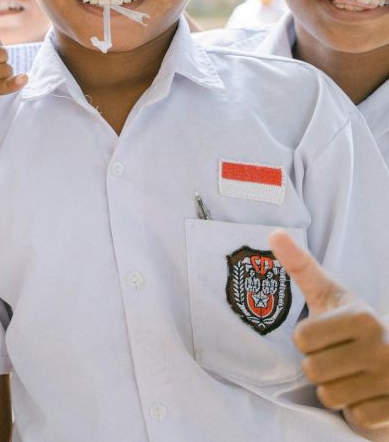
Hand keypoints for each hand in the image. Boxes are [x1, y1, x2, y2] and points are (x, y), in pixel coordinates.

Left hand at [270, 230, 388, 429]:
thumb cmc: (355, 326)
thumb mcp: (331, 294)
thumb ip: (301, 266)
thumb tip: (274, 233)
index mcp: (363, 318)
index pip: (302, 339)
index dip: (307, 341)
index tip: (326, 336)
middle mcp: (384, 348)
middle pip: (314, 370)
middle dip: (319, 367)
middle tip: (338, 358)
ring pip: (331, 396)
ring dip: (335, 390)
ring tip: (352, 375)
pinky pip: (354, 417)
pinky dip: (355, 410)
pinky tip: (367, 394)